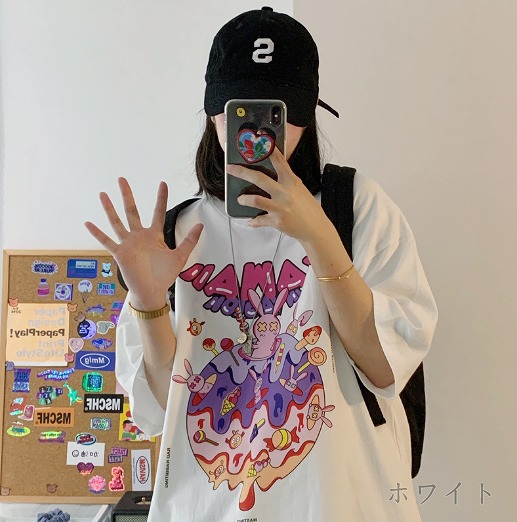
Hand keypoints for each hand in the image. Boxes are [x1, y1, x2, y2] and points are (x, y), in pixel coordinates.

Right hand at [84, 178, 202, 309]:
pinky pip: (107, 241)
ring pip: (117, 222)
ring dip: (109, 209)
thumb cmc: (164, 275)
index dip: (161, 198)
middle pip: (132, 211)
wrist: (152, 292)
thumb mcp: (179, 256)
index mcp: (154, 235)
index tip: (163, 183)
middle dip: (127, 195)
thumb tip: (201, 225)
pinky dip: (97, 233)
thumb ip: (189, 241)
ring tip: (102, 194)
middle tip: (122, 179)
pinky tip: (88, 223)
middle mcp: (140, 236)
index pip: (158, 212)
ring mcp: (128, 244)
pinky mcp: (120, 253)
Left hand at [226, 148, 332, 242]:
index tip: (259, 141)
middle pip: (259, 178)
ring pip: (254, 200)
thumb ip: (286, 181)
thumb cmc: (308, 209)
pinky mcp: (276, 221)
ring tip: (240, 199)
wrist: (315, 228)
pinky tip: (252, 220)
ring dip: (244, 199)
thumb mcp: (300, 189)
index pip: (279, 161)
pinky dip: (254, 221)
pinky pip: (259, 220)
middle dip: (241, 172)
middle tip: (230, 168)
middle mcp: (284, 192)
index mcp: (291, 181)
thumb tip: (273, 174)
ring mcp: (279, 207)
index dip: (269, 150)